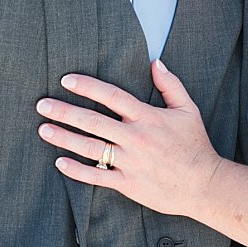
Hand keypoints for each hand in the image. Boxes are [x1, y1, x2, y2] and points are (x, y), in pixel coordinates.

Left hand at [36, 62, 225, 218]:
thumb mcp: (188, 110)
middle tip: (42, 104)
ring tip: (43, 129)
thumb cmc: (195, 145)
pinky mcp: (128, 184)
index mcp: (148, 117)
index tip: (66, 80)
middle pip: (93, 121)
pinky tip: (59, 162)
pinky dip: (77, 170)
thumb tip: (155, 61)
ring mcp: (130, 162)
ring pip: (90, 148)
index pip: (112, 96)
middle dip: (65, 111)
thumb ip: (170, 84)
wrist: (205, 185)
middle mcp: (136, 138)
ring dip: (64, 138)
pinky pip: (97, 176)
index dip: (88, 86)